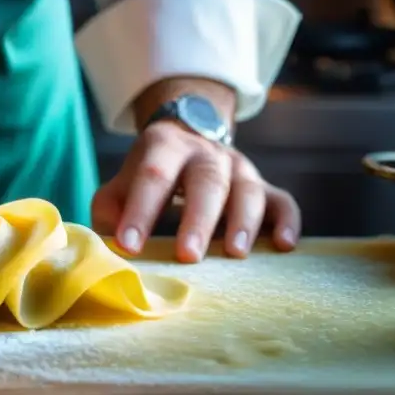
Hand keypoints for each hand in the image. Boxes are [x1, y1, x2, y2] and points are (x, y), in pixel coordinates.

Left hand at [91, 121, 300, 262]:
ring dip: (243, 221)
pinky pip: (283, 201)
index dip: (140, 210)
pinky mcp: (264, 187)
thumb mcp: (121, 184)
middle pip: (206, 181)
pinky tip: (284, 246)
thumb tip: (107, 247)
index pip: (152, 175)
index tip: (129, 246)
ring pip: (248, 189)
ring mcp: (239, 168)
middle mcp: (206, 153)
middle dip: (197, 219)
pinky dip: (287, 222)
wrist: (189, 138)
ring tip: (235, 254)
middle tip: (188, 256)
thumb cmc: (149, 176)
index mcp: (164, 147)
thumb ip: (110, 210)